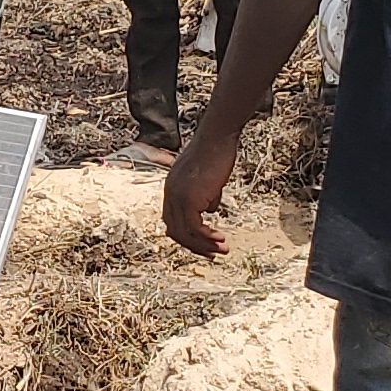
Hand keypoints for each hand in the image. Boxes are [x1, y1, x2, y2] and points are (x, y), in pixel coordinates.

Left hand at [161, 134, 234, 256]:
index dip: (187, 235)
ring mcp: (177, 197)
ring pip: (184, 232)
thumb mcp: (207, 178)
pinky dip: (206, 237)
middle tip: (212, 253)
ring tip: (221, 250)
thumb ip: (206, 194)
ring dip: (203, 245)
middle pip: (175, 231)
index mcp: (171, 189)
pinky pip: (194, 227)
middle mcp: (170, 194)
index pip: (172, 220)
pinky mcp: (188, 199)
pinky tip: (219, 238)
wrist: (217, 137)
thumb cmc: (216, 152)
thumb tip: (210, 210)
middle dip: (195, 246)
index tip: (204, 242)